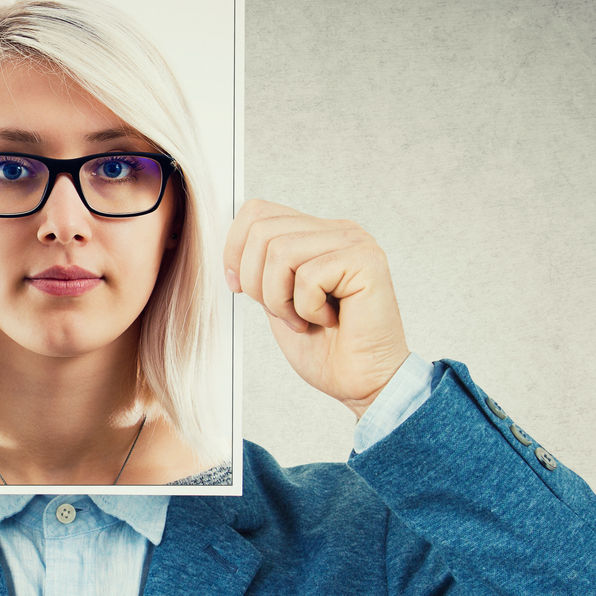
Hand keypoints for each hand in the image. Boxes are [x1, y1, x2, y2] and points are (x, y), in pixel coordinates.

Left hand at [222, 199, 411, 415]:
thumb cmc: (328, 349)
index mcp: (317, 234)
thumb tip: (229, 253)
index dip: (234, 250)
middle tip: (283, 312)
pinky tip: (328, 320)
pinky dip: (307, 309)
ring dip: (281, 299)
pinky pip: (308, 276)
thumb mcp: (278, 301)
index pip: (257, 212)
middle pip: (262, 229)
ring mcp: (354, 242)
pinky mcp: (365, 261)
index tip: (239, 287)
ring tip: (305, 319)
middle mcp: (338, 231)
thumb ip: (261, 270)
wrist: (364, 383)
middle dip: (255, 282)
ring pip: (280, 251)